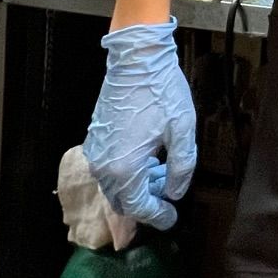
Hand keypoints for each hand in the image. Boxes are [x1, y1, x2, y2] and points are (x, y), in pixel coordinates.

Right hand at [83, 20, 197, 229]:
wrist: (136, 59)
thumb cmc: (160, 92)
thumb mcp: (181, 131)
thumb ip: (182, 168)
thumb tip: (176, 191)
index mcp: (123, 168)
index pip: (139, 207)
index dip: (158, 216)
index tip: (172, 218)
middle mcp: (103, 165)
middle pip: (122, 200)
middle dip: (146, 202)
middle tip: (168, 196)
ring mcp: (96, 151)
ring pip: (114, 185)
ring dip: (137, 186)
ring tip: (162, 173)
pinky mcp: (96, 138)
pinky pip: (109, 168)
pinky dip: (127, 172)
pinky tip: (148, 158)